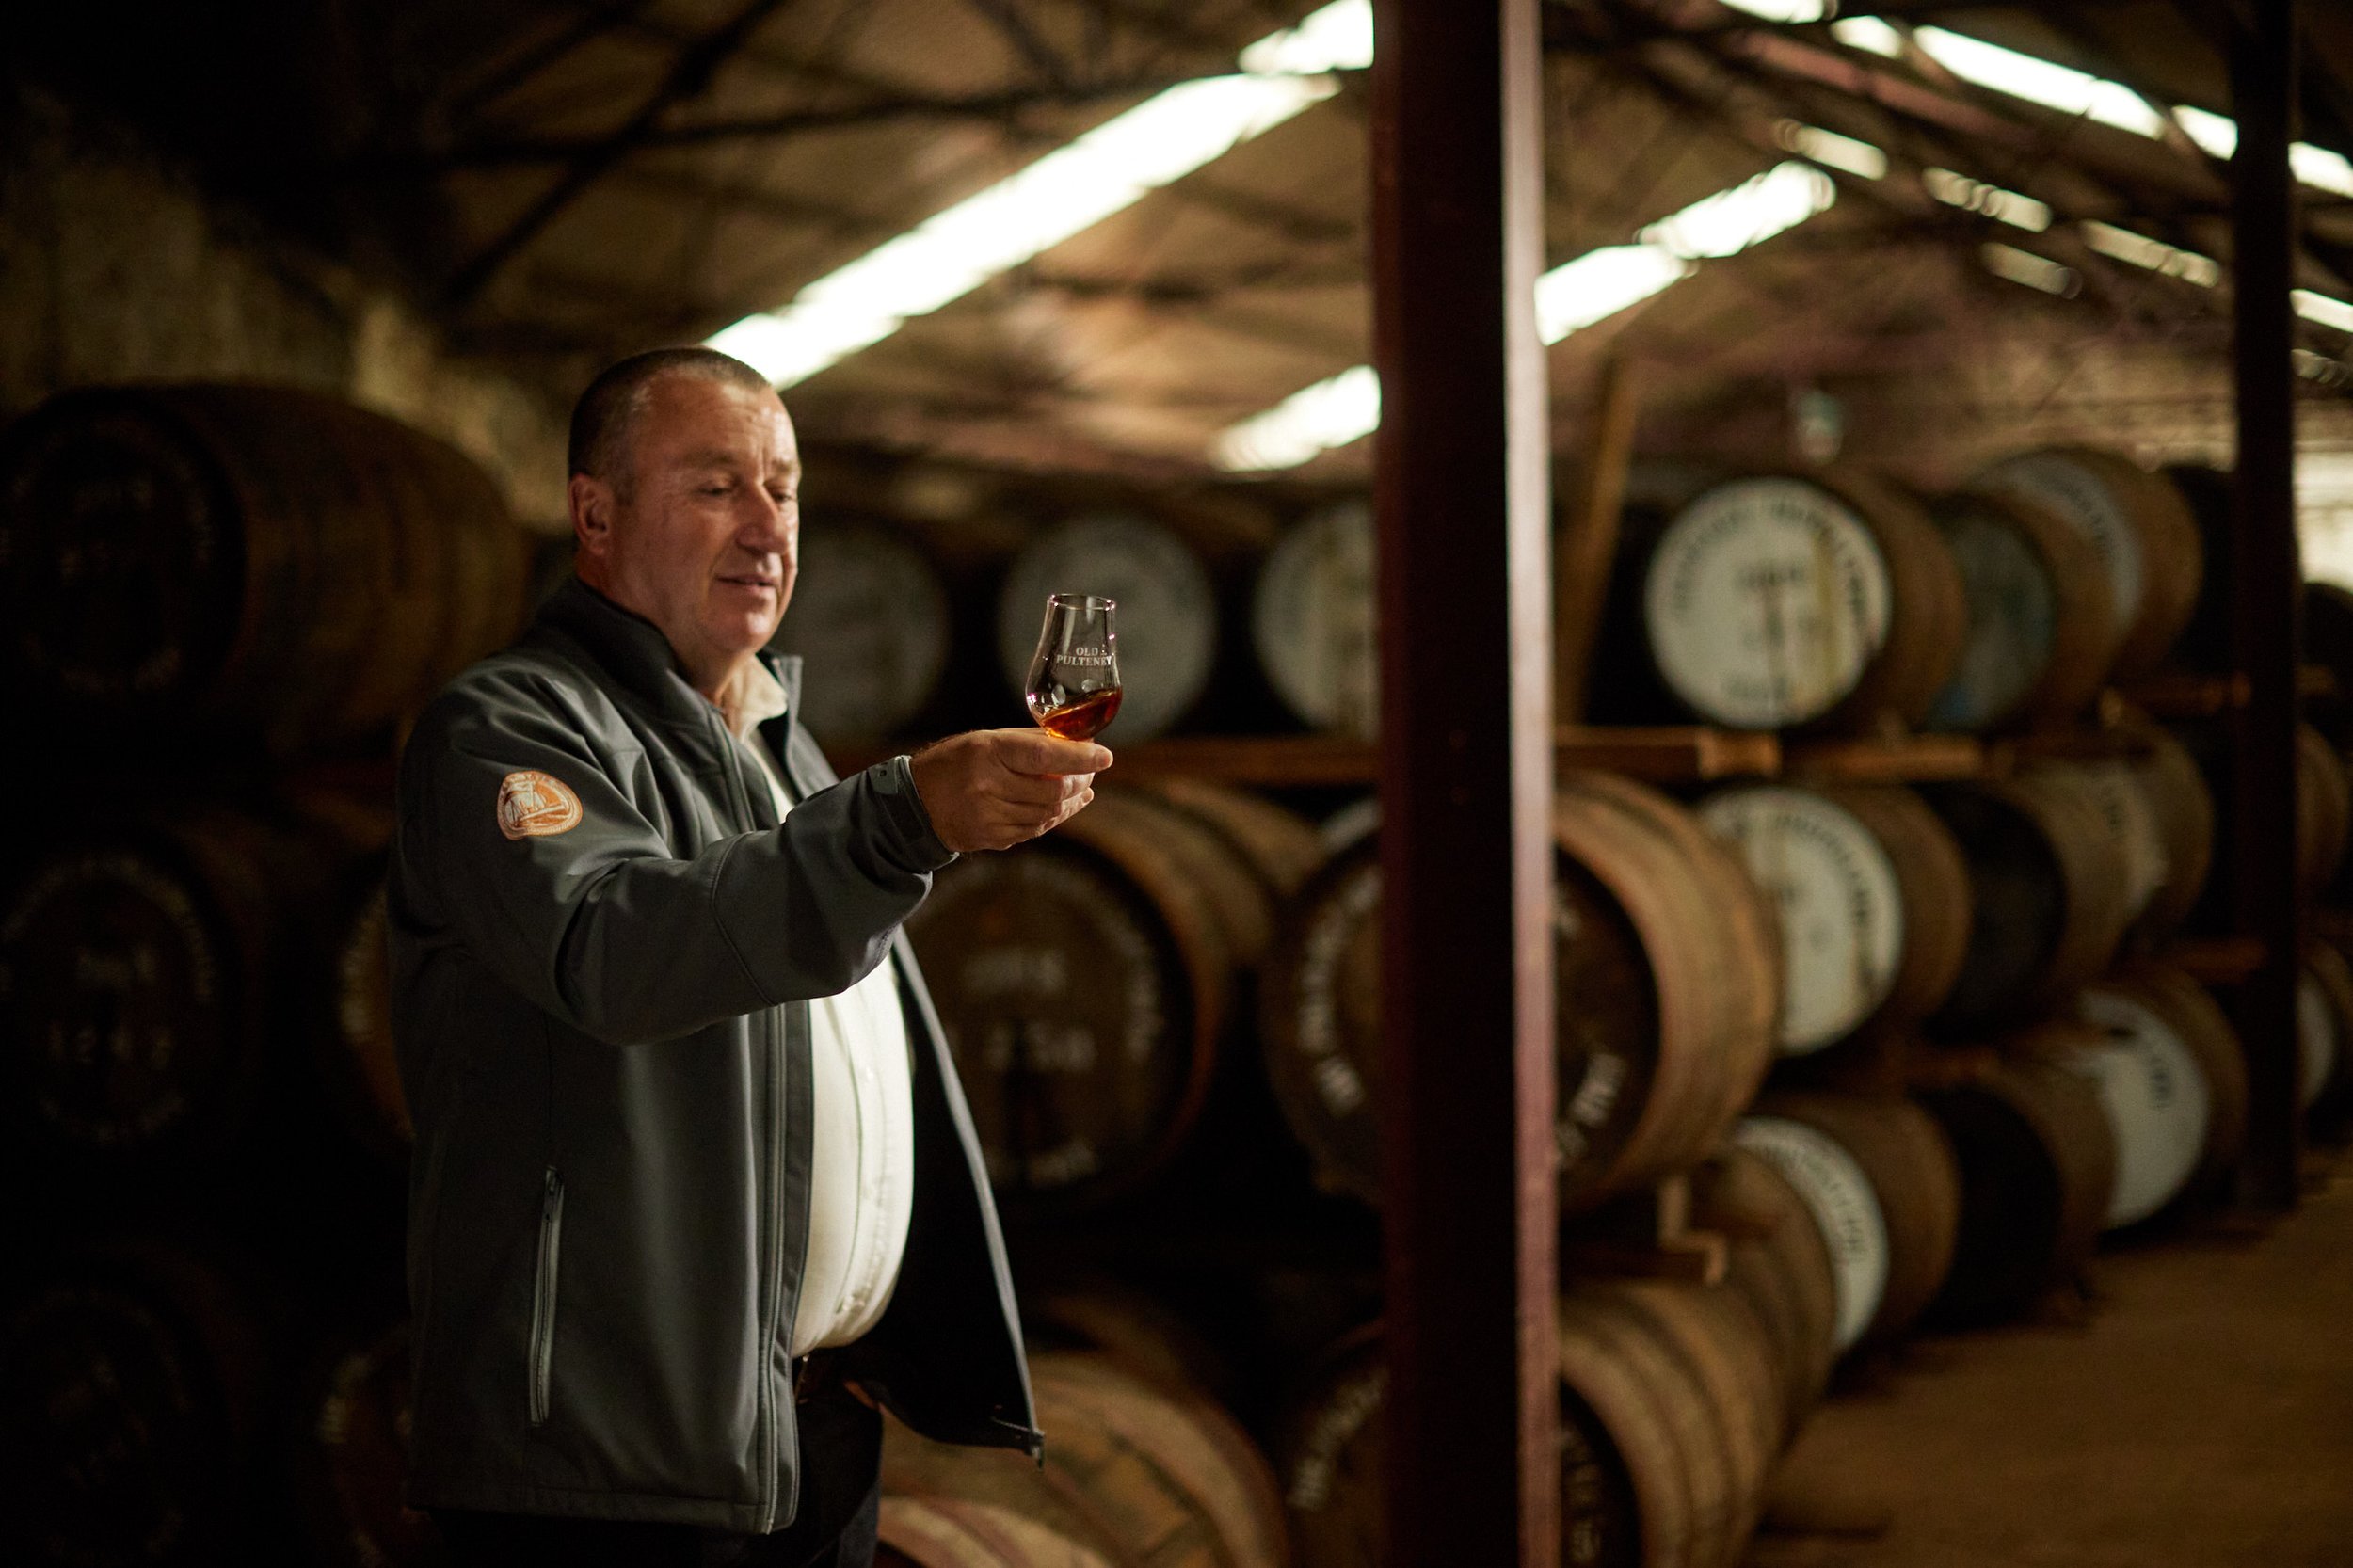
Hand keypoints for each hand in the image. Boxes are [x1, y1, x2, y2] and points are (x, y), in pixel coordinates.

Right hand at [907, 729, 1112, 852]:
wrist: (916, 803)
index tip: (1105, 757)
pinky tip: (1064, 807)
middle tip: (1091, 771)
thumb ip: (1029, 742)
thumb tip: (1075, 743)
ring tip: (1081, 788)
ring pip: (1048, 814)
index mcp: (988, 752)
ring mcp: (989, 816)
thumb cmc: (956, 762)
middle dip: (1080, 781)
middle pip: (1053, 791)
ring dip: (1071, 801)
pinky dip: (1054, 818)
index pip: (1044, 756)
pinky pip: (1034, 830)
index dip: (1079, 758)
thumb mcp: (986, 740)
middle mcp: (988, 785)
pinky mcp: (991, 838)